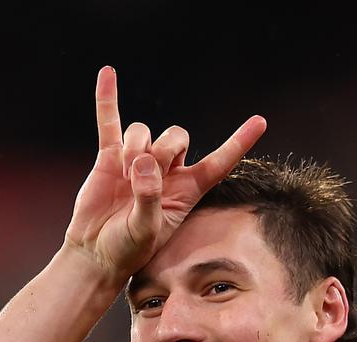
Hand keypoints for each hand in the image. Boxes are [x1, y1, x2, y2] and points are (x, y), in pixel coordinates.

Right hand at [63, 66, 266, 282]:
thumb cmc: (127, 249)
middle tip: (143, 175)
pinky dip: (108, 99)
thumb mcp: (146, 231)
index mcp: (186, 191)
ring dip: (134, 147)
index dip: (238, 143)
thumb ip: (150, 198)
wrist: (96, 252)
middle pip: (177, 136)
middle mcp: (167, 172)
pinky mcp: (110, 157)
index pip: (218, 163)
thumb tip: (143, 164)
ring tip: (122, 175)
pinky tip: (107, 74)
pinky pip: (110, 122)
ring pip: (144, 131)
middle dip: (163, 150)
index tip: (260, 122)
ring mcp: (138, 161)